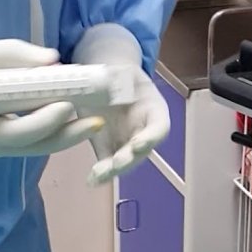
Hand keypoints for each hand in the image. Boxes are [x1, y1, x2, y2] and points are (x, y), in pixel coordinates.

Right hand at [0, 38, 104, 160]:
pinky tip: (71, 119)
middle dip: (68, 135)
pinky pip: (27, 143)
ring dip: (64, 136)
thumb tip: (53, 60)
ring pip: (34, 148)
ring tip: (92, 120)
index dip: (46, 121)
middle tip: (96, 120)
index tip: (69, 104)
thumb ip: (14, 57)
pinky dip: (49, 131)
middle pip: (33, 147)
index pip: (17, 132)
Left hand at [85, 64, 169, 184]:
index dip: (151, 138)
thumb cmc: (117, 74)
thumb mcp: (120, 71)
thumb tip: (109, 76)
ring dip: (113, 169)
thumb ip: (117, 78)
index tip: (138, 144)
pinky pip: (107, 162)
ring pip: (125, 161)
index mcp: (153, 110)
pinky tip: (92, 180)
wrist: (102, 82)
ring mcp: (127, 142)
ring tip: (98, 175)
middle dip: (129, 158)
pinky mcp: (108, 148)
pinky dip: (100, 173)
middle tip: (116, 164)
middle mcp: (144, 130)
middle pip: (142, 150)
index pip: (159, 127)